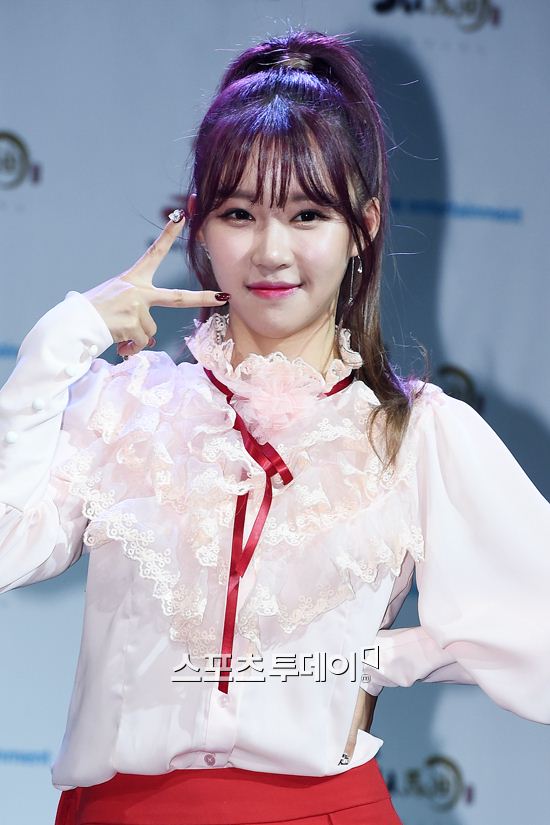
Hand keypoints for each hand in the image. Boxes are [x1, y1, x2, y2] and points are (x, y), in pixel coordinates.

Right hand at [82, 212, 228, 358]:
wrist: (74, 324)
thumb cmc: (93, 313)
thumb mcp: (115, 303)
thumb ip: (136, 315)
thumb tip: (149, 341)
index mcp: (132, 279)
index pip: (153, 253)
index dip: (168, 234)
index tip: (182, 217)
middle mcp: (137, 290)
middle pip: (178, 297)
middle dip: (203, 298)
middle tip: (223, 297)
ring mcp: (136, 306)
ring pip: (151, 332)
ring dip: (136, 338)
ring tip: (117, 332)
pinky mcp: (132, 323)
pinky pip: (141, 343)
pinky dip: (130, 348)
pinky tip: (117, 341)